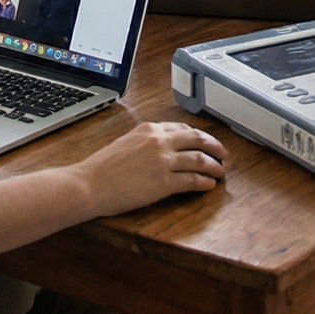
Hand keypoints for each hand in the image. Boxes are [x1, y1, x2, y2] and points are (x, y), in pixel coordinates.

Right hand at [76, 122, 226, 213]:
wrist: (90, 184)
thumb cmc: (102, 167)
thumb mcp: (126, 142)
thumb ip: (146, 141)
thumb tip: (161, 147)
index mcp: (149, 128)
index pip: (183, 128)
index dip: (199, 137)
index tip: (206, 143)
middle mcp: (159, 141)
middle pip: (198, 139)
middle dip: (215, 146)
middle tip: (224, 155)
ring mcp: (162, 161)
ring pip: (200, 160)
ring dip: (215, 166)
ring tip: (221, 172)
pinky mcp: (163, 183)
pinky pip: (192, 180)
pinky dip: (205, 182)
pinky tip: (209, 185)